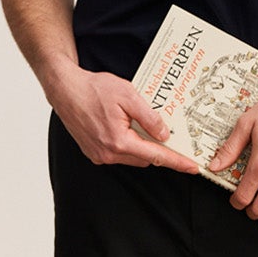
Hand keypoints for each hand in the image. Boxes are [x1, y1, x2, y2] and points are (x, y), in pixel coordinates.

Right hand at [48, 67, 200, 173]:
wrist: (65, 89)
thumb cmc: (93, 89)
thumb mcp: (128, 95)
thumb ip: (149, 117)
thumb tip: (164, 135)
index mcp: (119, 141)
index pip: (156, 156)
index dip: (177, 162)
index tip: (192, 167)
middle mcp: (108, 153)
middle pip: (145, 158)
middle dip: (158, 149)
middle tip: (168, 133)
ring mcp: (99, 155)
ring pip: (132, 156)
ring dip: (141, 145)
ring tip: (139, 124)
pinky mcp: (93, 152)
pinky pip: (119, 154)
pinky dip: (128, 144)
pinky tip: (126, 127)